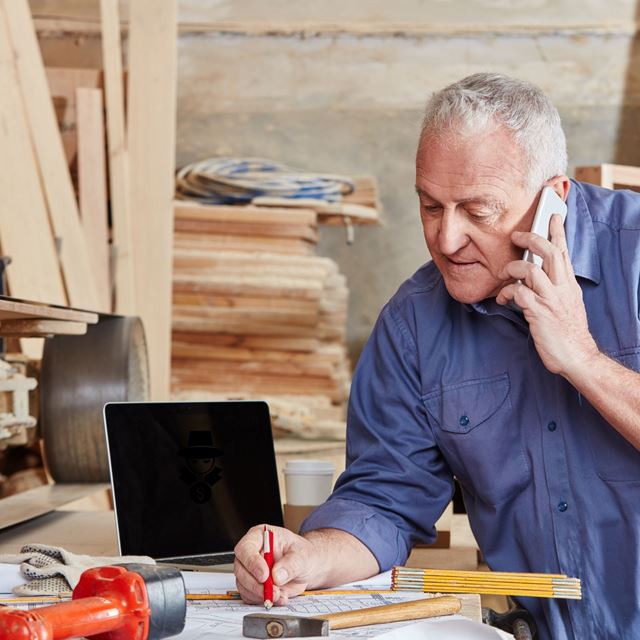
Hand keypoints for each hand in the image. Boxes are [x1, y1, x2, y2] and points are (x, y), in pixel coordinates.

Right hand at [234, 525, 319, 605]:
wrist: (306, 567)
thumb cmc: (301, 554)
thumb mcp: (302, 555)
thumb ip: (291, 564)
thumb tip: (277, 576)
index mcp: (259, 537)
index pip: (246, 548)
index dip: (252, 563)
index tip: (264, 576)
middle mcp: (251, 553)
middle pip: (240, 569)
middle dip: (255, 584)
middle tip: (273, 591)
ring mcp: (249, 570)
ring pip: (243, 585)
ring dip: (260, 594)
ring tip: (279, 595)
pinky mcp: (252, 586)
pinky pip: (250, 596)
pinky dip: (262, 600)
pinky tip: (278, 597)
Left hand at [496, 214, 598, 376]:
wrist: (577, 356)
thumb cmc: (566, 331)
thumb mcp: (564, 303)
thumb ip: (552, 287)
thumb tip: (532, 276)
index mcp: (569, 284)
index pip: (563, 251)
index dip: (557, 232)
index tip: (552, 216)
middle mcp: (562, 288)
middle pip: (549, 252)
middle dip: (531, 238)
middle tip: (516, 235)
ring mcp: (552, 299)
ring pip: (531, 269)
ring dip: (513, 267)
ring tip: (504, 273)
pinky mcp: (540, 313)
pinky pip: (519, 293)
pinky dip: (507, 293)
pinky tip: (504, 299)